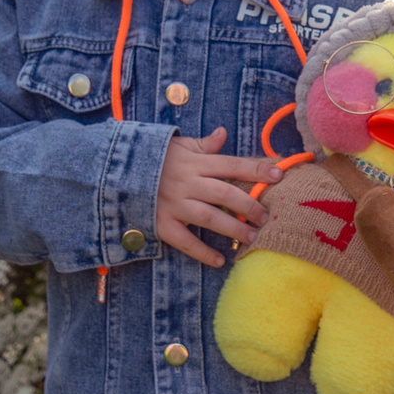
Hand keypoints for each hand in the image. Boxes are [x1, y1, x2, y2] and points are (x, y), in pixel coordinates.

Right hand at [154, 128, 280, 267]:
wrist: (114, 171)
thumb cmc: (153, 158)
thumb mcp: (177, 145)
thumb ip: (202, 144)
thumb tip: (222, 133)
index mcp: (195, 162)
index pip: (232, 164)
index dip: (256, 170)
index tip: (278, 175)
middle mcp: (187, 183)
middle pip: (225, 193)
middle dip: (249, 206)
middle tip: (266, 217)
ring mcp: (174, 204)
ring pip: (209, 217)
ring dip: (233, 228)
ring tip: (251, 238)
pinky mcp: (162, 224)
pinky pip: (185, 241)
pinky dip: (202, 252)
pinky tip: (220, 260)